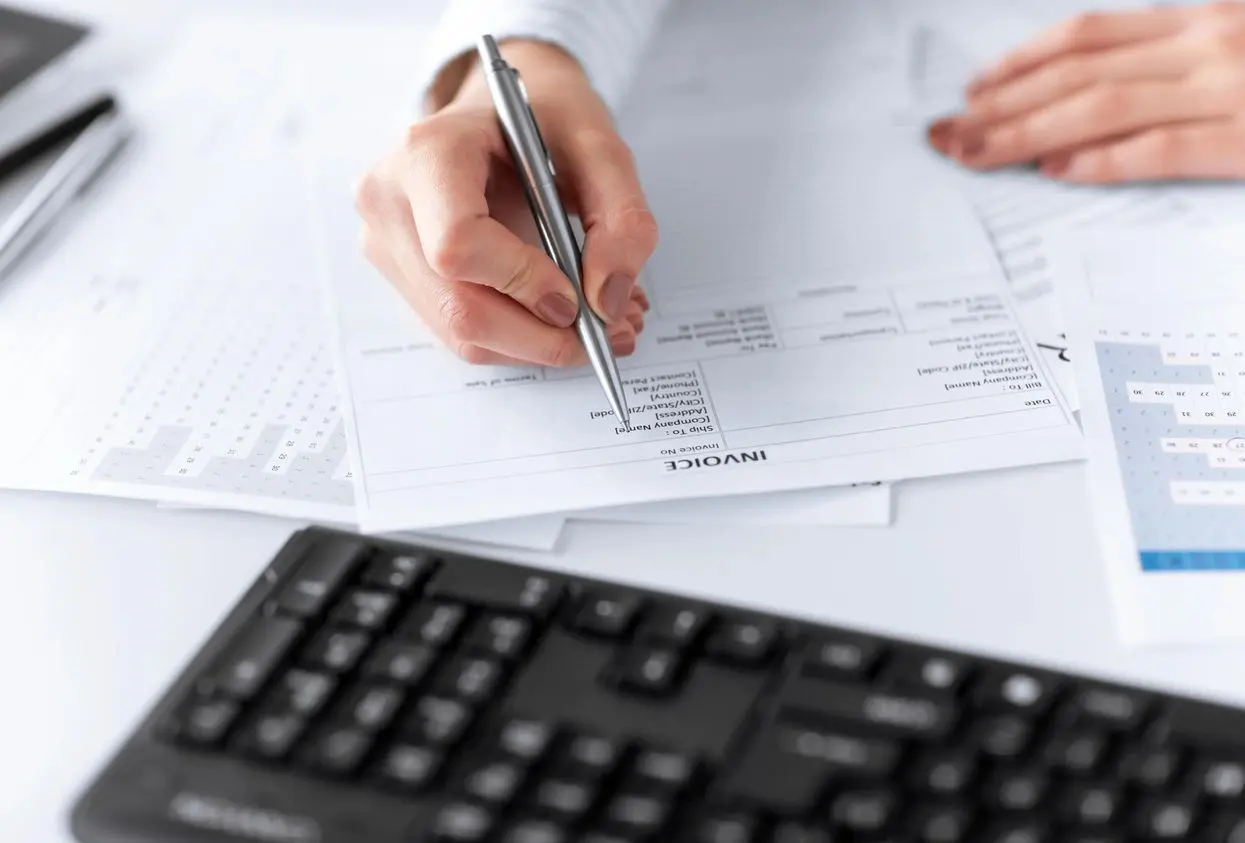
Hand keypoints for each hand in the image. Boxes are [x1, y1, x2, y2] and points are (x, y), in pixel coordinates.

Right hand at [354, 41, 656, 365]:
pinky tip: (561, 321)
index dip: (521, 282)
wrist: (500, 112)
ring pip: (462, 333)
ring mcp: (388, 244)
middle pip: (459, 307)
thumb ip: (622, 219)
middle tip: (611, 334)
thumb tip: (608, 303)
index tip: (577, 299)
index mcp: (429, 153)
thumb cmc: (544, 116)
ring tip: (599, 327)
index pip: (457, 244)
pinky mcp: (404, 275)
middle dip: (542, 337)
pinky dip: (521, 340)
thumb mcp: (601, 144)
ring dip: (538, 347)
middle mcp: (392, 202)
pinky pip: (462, 332)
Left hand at [927, 2, 1244, 182]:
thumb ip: (1178, 59)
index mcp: (1200, 22)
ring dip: (1027, 133)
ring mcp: (1227, 90)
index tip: (973, 89)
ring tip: (975, 154)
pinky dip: (1103, 159)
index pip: (1086, 37)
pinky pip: (1161, 148)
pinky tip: (1055, 170)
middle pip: (1076, 73)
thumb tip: (1094, 87)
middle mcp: (1205, 46)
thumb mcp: (1242, 44)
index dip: (1019, 63)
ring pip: (1101, 107)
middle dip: (1001, 104)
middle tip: (947, 131)